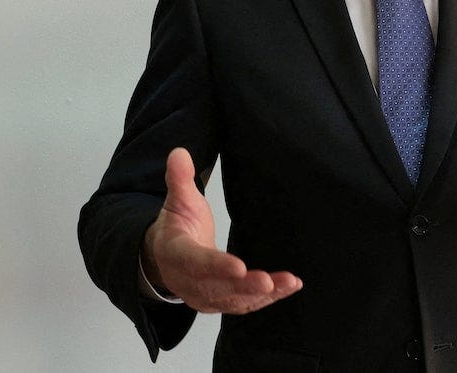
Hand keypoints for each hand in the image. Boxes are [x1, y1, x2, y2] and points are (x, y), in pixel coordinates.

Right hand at [141, 147, 302, 312]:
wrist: (166, 258)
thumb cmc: (178, 227)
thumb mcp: (177, 200)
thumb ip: (180, 179)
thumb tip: (179, 153)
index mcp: (177, 254)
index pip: (196, 262)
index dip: (217, 266)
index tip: (239, 266)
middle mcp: (190, 282)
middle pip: (218, 288)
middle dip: (245, 287)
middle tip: (269, 281)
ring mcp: (206, 296)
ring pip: (235, 300)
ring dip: (263, 294)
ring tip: (288, 283)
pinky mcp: (222, 302)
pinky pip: (246, 304)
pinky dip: (268, 298)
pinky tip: (290, 287)